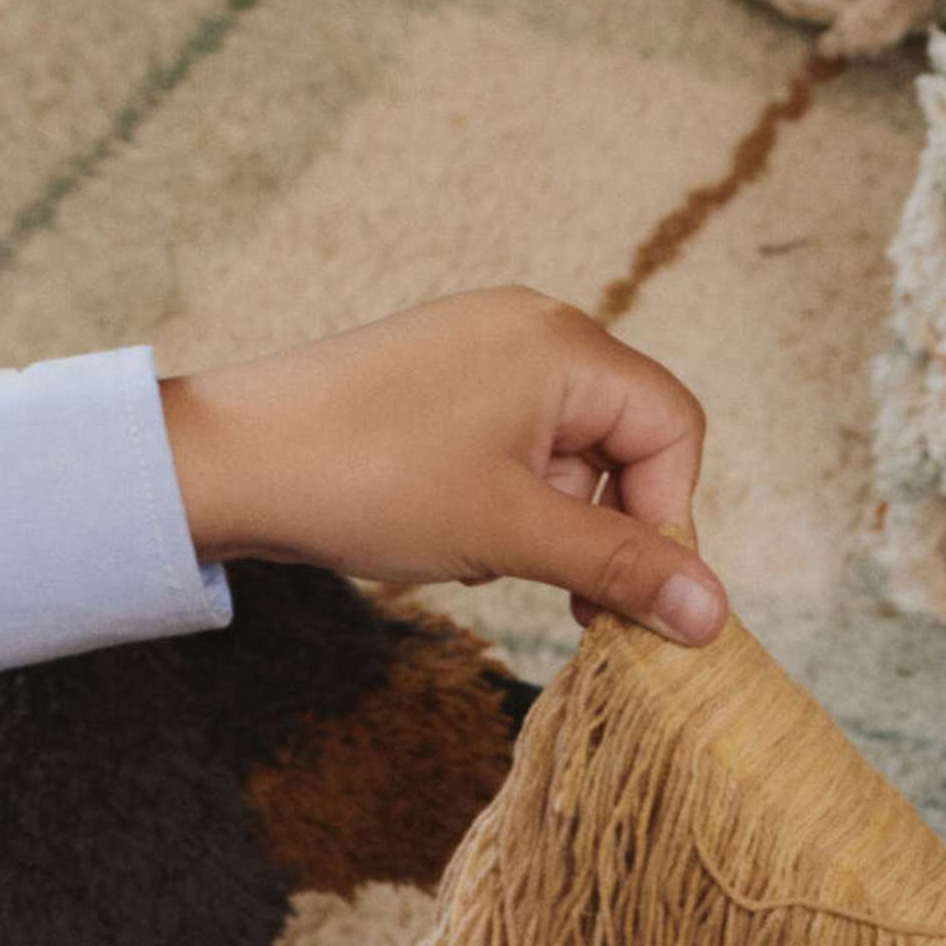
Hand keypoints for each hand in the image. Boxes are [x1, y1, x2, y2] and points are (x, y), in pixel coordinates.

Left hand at [156, 290, 726, 640]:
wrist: (231, 460)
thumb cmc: (369, 481)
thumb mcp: (513, 535)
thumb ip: (621, 569)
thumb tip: (714, 615)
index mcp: (564, 345)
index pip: (674, 429)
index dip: (668, 516)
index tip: (628, 588)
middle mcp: (534, 330)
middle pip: (631, 439)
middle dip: (611, 526)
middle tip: (577, 601)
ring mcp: (486, 350)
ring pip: (575, 452)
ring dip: (559, 522)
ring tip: (495, 557)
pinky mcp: (446, 380)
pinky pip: (522, 444)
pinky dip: (515, 501)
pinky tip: (464, 532)